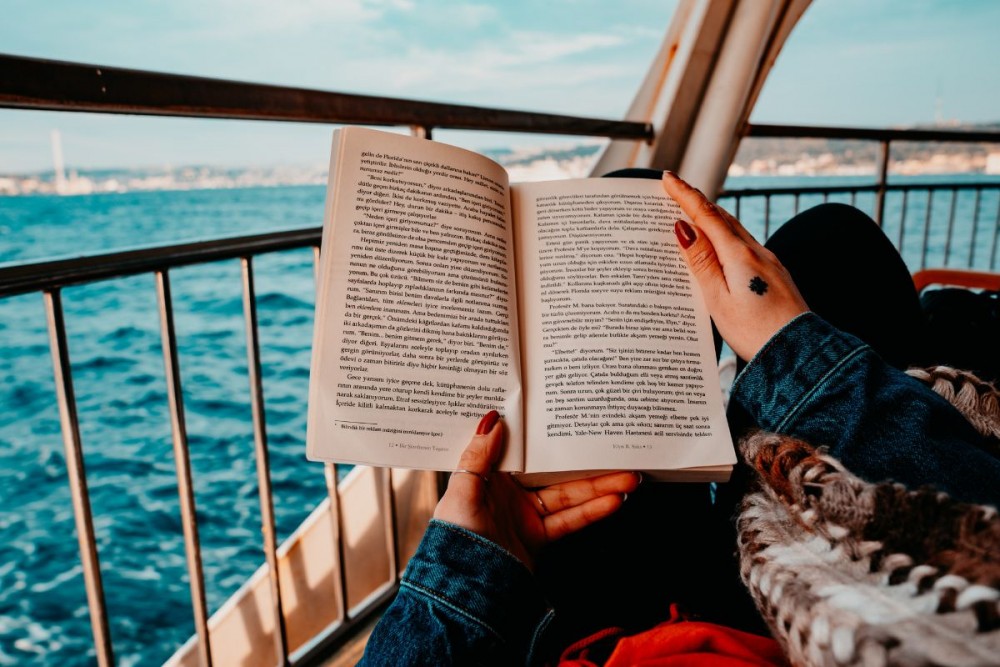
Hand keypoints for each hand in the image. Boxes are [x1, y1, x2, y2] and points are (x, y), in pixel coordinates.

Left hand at [434, 410, 640, 570]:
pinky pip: (568, 520)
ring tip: (628, 478)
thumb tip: (494, 419)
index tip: (570, 418)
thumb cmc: (455, 537)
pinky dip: (591, 512)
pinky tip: (613, 502)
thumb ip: (478, 455)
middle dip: (584, 461)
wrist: (464, 588)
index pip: (522, 448)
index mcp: (488, 475)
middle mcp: (508, 492)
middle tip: (615, 449)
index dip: (545, 434)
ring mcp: (525, 515)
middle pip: (553, 471)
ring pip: (567, 495)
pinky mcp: (537, 537)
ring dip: (598, 487)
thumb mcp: (462, 489)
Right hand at [662, 171, 808, 360]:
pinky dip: (726, 239)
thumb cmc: (755, 332)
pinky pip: (744, 247)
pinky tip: (719, 249)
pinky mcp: (775, 276)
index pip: (706, 216)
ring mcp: (769, 263)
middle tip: (674, 193)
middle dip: (697, 203)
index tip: (668, 179)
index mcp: (739, 255)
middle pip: (722, 218)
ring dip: (712, 219)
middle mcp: (757, 252)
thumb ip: (701, 262)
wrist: (799, 353)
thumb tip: (684, 228)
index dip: (685, 195)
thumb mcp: (718, 299)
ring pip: (735, 231)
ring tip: (692, 216)